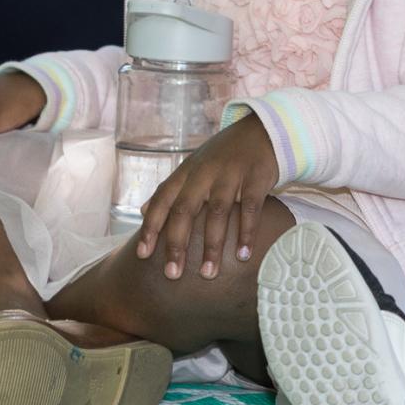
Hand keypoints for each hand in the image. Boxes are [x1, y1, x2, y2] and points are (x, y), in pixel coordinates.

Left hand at [134, 118, 278, 279]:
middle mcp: (204, 172)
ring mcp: (231, 174)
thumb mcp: (193, 166)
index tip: (143, 256)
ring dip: (211, 245)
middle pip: (185, 210)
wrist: (263, 130)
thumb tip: (141, 212)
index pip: (162, 200)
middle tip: (172, 275)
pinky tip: (243, 255)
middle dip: (177, 244)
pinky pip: (249, 209)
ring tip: (208, 273)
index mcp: (186, 171)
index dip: (151, 227)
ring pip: (217, 212)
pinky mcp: (256, 177)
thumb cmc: (223, 155)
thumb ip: (170, 189)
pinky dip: (246, 232)